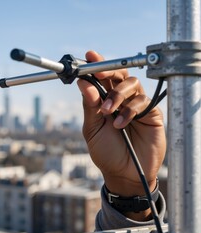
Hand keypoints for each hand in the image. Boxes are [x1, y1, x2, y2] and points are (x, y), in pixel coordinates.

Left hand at [77, 51, 165, 218]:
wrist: (124, 174)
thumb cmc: (106, 152)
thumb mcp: (92, 130)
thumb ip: (90, 107)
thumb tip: (83, 83)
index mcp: (103, 101)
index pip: (101, 78)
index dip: (96, 65)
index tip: (89, 55)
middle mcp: (121, 100)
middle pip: (118, 75)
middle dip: (108, 71)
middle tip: (98, 74)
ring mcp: (136, 106)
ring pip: (132, 84)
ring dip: (117, 94)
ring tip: (108, 112)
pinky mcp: (151, 114)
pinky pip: (143, 101)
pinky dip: (130, 110)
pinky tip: (121, 124)